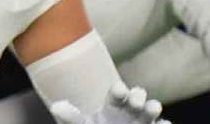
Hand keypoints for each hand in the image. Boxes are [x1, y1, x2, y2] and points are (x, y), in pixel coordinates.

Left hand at [50, 82, 168, 123]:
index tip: (118, 89)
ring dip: (152, 107)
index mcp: (114, 104)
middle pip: (136, 99)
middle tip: (135, 100)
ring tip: (153, 107)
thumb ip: (71, 117)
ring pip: (151, 112)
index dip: (119, 91)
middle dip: (137, 97)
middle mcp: (131, 110)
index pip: (117, 94)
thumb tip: (56, 107)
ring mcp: (143, 122)